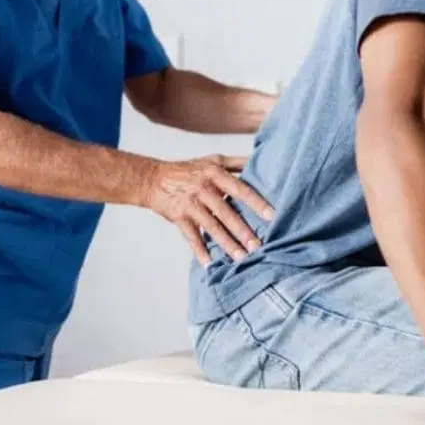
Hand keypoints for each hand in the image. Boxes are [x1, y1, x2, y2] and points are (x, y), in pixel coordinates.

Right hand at [142, 155, 273, 264]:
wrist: (152, 178)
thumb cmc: (189, 170)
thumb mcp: (213, 160)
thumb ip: (238, 162)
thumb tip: (263, 159)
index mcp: (215, 174)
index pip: (240, 189)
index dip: (256, 202)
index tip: (271, 216)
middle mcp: (204, 189)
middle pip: (227, 213)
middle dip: (243, 231)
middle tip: (259, 246)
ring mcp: (191, 204)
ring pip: (212, 227)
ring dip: (227, 244)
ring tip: (242, 259)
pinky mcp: (179, 217)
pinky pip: (191, 237)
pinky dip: (200, 251)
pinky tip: (210, 264)